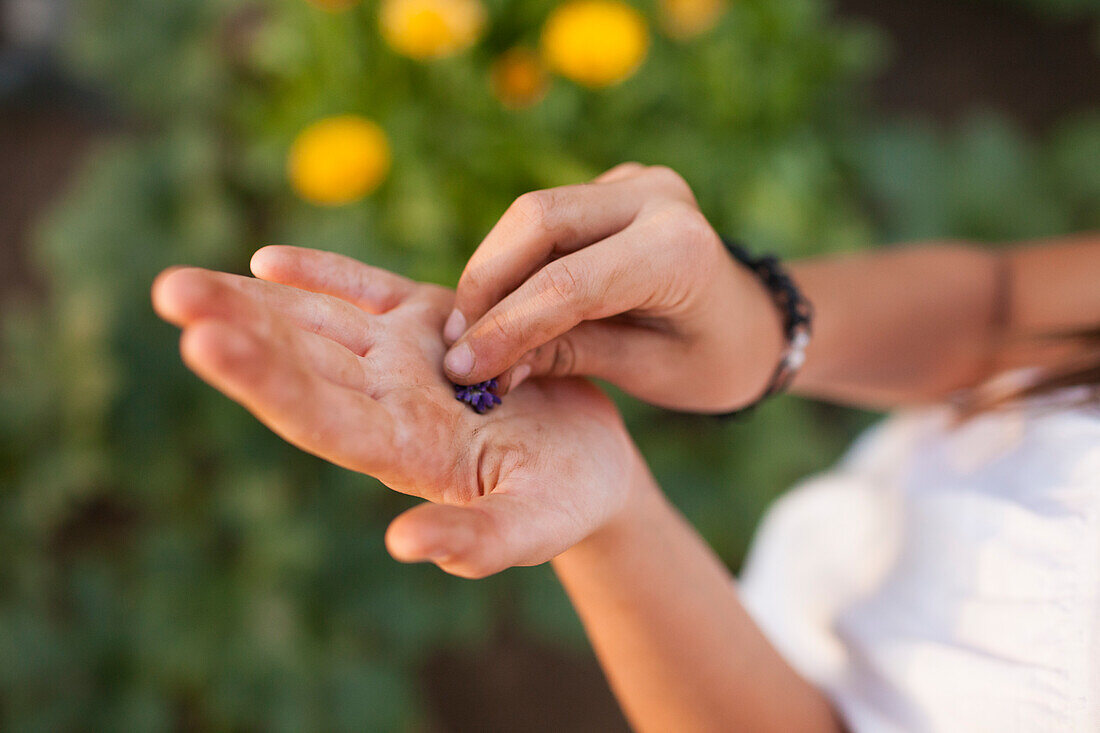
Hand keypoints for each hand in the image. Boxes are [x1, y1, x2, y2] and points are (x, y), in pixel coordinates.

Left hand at [152, 247, 639, 577]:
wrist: (587, 459)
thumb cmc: (568, 499)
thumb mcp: (534, 523)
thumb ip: (478, 542)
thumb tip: (402, 547)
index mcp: (404, 449)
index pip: (318, 414)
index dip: (262, 380)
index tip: (204, 344)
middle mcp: (388, 402)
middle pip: (298, 362)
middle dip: (233, 326)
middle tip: (169, 292)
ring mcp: (405, 360)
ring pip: (318, 324)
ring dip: (252, 300)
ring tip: (183, 283)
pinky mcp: (432, 324)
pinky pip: (368, 293)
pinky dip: (323, 276)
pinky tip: (266, 262)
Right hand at [442, 163, 785, 411]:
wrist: (755, 323)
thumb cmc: (712, 361)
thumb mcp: (647, 371)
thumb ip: (567, 355)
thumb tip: (486, 364)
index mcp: (679, 250)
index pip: (570, 282)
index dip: (506, 326)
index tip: (463, 368)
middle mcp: (657, 197)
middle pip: (538, 221)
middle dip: (486, 282)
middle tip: (457, 343)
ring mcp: (634, 183)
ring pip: (532, 215)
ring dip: (491, 271)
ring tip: (470, 332)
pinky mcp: (613, 187)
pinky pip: (545, 219)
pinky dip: (513, 262)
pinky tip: (498, 307)